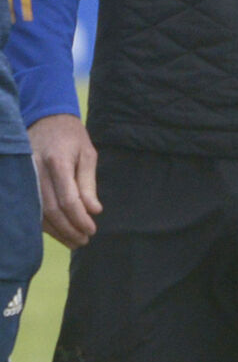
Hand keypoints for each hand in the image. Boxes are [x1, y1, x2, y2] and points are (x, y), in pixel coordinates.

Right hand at [27, 114, 100, 247]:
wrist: (45, 120)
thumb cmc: (71, 137)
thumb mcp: (87, 154)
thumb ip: (88, 183)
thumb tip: (94, 211)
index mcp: (57, 161)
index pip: (67, 199)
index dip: (79, 218)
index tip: (91, 230)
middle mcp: (36, 171)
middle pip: (52, 210)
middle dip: (69, 229)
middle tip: (84, 240)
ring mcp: (24, 177)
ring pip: (38, 214)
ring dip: (57, 232)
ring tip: (74, 241)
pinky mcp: (19, 183)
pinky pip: (30, 209)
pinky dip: (44, 224)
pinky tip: (58, 232)